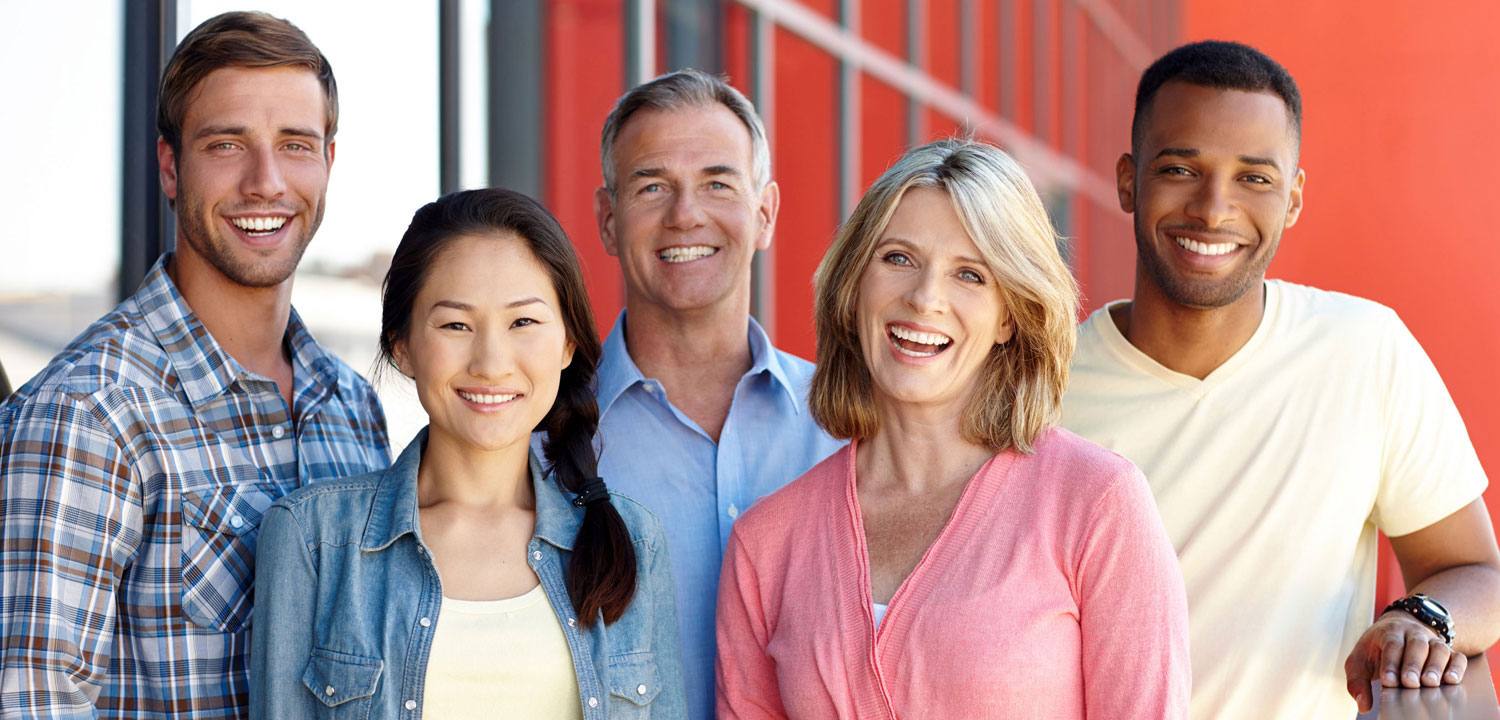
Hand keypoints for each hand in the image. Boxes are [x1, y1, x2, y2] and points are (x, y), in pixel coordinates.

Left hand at [1345, 612, 1466, 712]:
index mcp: (1389, 632)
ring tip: (1430, 683)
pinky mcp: (1448, 651)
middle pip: (1417, 645)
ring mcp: (1433, 641)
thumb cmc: (1376, 649)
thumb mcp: (1359, 661)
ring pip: (1439, 649)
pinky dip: (1457, 668)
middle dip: (1413, 664)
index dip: (1391, 663)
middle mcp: (1413, 633)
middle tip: (1410, 683)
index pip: (1391, 644)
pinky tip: (1451, 680)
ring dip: (1436, 666)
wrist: (1397, 628)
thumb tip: (1363, 705)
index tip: (1389, 681)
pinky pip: (1457, 656)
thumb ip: (1357, 682)